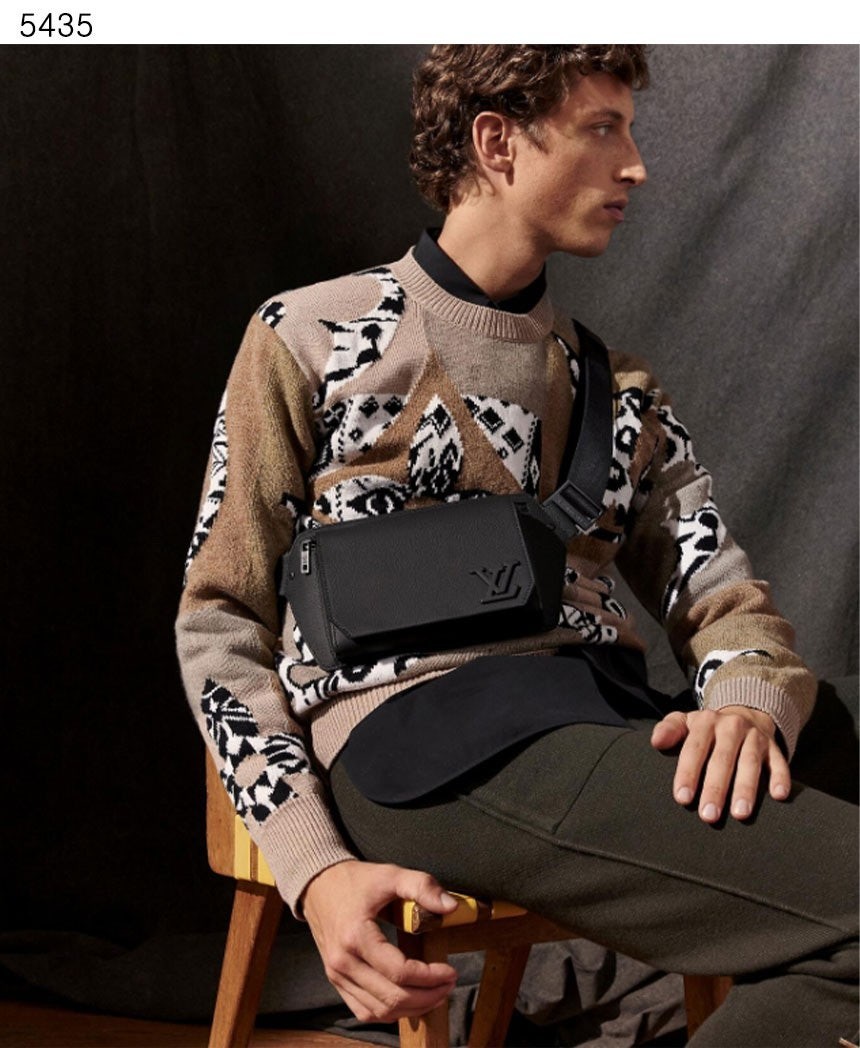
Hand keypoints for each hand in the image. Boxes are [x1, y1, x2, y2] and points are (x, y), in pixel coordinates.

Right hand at [301, 859, 458, 1022]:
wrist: (319, 885)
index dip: (430, 977)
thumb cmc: (355, 880)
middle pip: (391, 997)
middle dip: (427, 996)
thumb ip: (422, 887)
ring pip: (379, 1010)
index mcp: (356, 936)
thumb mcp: (390, 875)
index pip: (399, 972)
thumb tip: (450, 906)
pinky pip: (365, 1011)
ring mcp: (337, 975)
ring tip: (434, 993)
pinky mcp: (336, 980)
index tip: (450, 971)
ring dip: (411, 1008)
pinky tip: (409, 1000)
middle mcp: (343, 961)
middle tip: (448, 984)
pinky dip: (390, 1012)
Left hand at [650, 705, 790, 823]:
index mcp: (705, 722)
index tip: (683, 798)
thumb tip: (656, 742)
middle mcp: (731, 727)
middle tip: (709, 815)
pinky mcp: (774, 748)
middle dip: (715, 788)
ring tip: (740, 813)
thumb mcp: (685, 722)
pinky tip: (779, 796)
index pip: (694, 749)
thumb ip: (669, 730)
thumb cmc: (706, 728)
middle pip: (722, 759)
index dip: (688, 773)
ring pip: (750, 762)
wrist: (744, 714)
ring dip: (746, 788)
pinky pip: (780, 763)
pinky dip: (781, 778)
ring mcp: (755, 737)